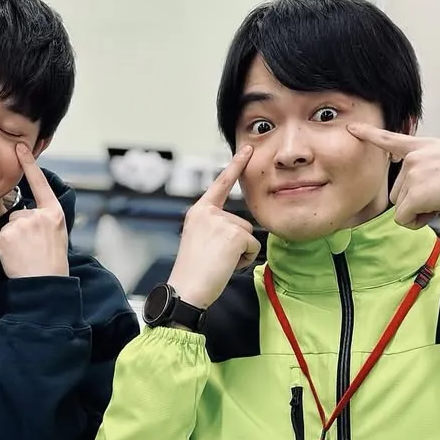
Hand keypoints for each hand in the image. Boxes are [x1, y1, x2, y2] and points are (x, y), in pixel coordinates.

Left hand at [0, 145, 69, 278]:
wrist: (44, 284)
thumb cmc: (51, 263)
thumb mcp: (56, 235)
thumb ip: (43, 220)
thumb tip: (25, 214)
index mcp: (54, 213)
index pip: (40, 184)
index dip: (29, 165)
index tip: (20, 147)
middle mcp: (39, 215)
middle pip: (18, 214)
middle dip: (19, 230)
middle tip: (32, 249)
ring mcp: (22, 224)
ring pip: (8, 226)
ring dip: (11, 240)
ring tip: (25, 254)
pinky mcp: (7, 234)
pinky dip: (3, 248)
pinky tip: (15, 257)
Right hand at [167, 145, 260, 308]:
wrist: (186, 289)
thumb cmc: (193, 273)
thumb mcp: (200, 240)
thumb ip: (216, 227)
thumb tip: (239, 232)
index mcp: (198, 211)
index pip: (221, 184)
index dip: (236, 166)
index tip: (248, 150)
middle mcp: (208, 211)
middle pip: (241, 223)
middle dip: (236, 244)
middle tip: (213, 259)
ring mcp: (221, 221)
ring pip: (248, 235)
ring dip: (240, 252)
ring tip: (218, 263)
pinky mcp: (235, 234)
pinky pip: (253, 246)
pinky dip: (244, 259)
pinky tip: (225, 265)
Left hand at [347, 123, 439, 228]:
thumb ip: (430, 169)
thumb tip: (421, 196)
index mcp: (422, 145)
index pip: (389, 138)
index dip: (368, 134)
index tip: (351, 129)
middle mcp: (413, 158)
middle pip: (397, 191)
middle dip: (415, 200)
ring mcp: (413, 174)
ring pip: (400, 206)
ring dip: (418, 210)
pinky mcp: (416, 194)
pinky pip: (404, 219)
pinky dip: (418, 222)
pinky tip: (437, 210)